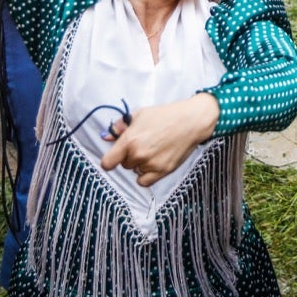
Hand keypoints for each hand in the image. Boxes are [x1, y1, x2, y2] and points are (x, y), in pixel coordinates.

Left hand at [101, 93, 219, 186]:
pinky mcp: (163, 171)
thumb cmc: (165, 115)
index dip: (109, 160)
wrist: (191, 121)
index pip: (107, 163)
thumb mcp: (139, 114)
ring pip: (135, 172)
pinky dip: (146, 175)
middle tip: (142, 144)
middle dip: (129, 156)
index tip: (113, 157)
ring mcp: (151, 164)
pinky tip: (153, 162)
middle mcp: (138, 155)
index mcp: (129, 140)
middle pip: (123, 165)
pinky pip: (144, 182)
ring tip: (152, 150)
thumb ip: (120, 127)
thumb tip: (105, 136)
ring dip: (140, 164)